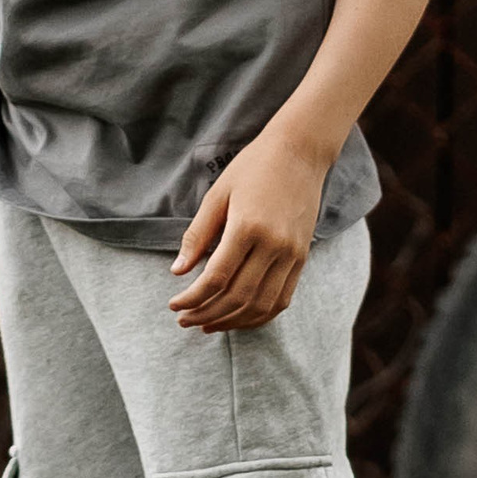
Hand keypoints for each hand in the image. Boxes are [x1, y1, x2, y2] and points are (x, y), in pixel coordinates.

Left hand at [168, 121, 333, 332]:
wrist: (300, 153)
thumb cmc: (253, 168)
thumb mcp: (217, 196)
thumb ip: (197, 235)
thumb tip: (177, 271)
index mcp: (248, 227)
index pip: (216, 277)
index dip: (192, 298)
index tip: (174, 305)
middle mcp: (274, 245)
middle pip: (237, 297)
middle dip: (206, 314)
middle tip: (183, 320)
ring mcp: (292, 254)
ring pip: (260, 305)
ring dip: (231, 321)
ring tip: (206, 324)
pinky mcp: (302, 258)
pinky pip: (281, 300)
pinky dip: (258, 316)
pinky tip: (237, 319)